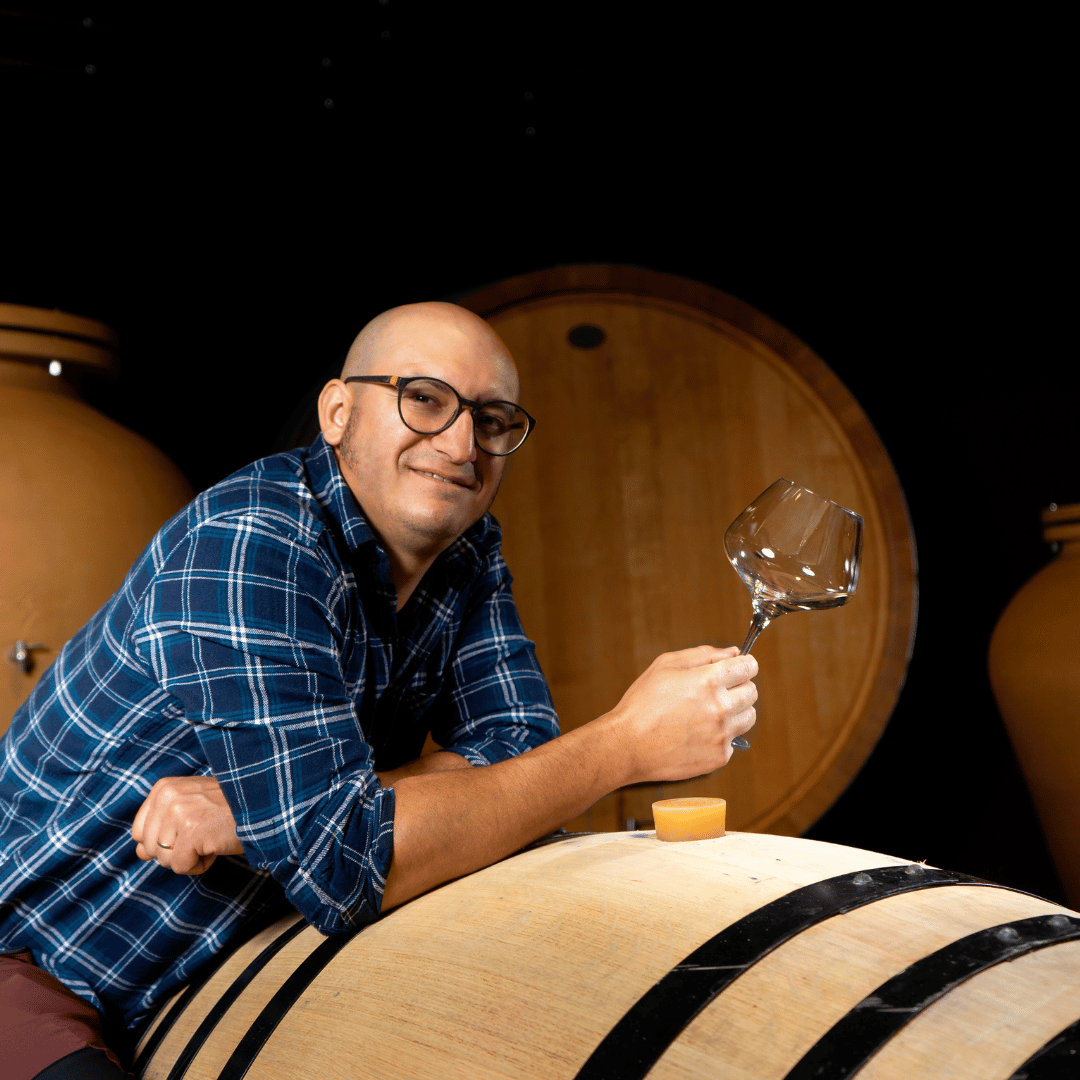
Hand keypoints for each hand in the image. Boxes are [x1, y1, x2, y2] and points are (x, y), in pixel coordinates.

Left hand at [132, 775, 243, 874]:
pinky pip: (181, 867)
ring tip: (212, 836)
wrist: (263, 807)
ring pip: (164, 860)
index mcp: (163, 788)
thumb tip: (140, 853)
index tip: (191, 826)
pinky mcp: (191, 832)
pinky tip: (215, 846)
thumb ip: (161, 826)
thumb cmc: (229, 809)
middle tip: (205, 831)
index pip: (139, 832)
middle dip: (177, 850)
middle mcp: (167, 796)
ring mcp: (179, 812)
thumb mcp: (190, 807)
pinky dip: (200, 865)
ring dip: (191, 856)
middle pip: (149, 849)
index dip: (165, 839)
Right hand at [610, 645, 757, 784]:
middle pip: (752, 692)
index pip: (748, 667)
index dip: (744, 664)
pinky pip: (733, 740)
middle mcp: (721, 707)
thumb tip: (732, 652)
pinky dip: (721, 736)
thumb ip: (703, 654)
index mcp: (709, 680)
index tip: (738, 668)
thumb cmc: (643, 703)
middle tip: (715, 692)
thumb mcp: (666, 665)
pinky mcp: (719, 756)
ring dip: (735, 711)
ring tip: (708, 713)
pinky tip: (699, 733)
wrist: (628, 745)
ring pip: (748, 717)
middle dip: (738, 687)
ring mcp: (722, 734)